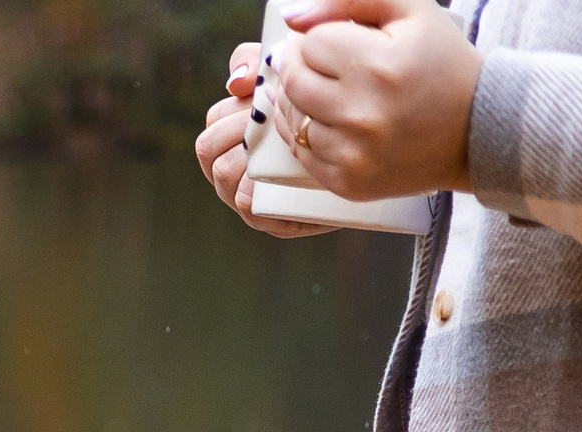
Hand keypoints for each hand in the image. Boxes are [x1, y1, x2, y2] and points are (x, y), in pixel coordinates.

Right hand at [195, 42, 337, 236]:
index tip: (264, 98)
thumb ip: (260, 63)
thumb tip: (236, 82)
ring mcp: (247, 194)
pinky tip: (287, 173)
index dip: (234, 106)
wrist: (372, 156)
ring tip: (282, 144)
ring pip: (222, 174)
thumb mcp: (294, 79)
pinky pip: (247, 203)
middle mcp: (234, 166)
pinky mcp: (269, 218)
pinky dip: (262, 186)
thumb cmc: (330, 113)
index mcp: (236, 134)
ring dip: (249, 155)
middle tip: (275, 121)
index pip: (214, 119)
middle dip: (239, 128)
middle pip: (208, 146)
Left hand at [272, 0, 481, 200]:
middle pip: (293, 80)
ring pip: (291, 118)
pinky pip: (300, 153)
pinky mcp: (347, 182)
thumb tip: (291, 16)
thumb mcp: (413, 12)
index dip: (317, 37)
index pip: (311, 43)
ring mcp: (353, 153)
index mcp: (380, 65)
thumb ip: (350, 0)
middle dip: (298, 65)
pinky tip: (320, 118)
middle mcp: (363, 113)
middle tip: (315, 62)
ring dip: (297, 100)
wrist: (479, 129)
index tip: (330, 40)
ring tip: (323, 89)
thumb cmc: (444, 64)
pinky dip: (302, 133)